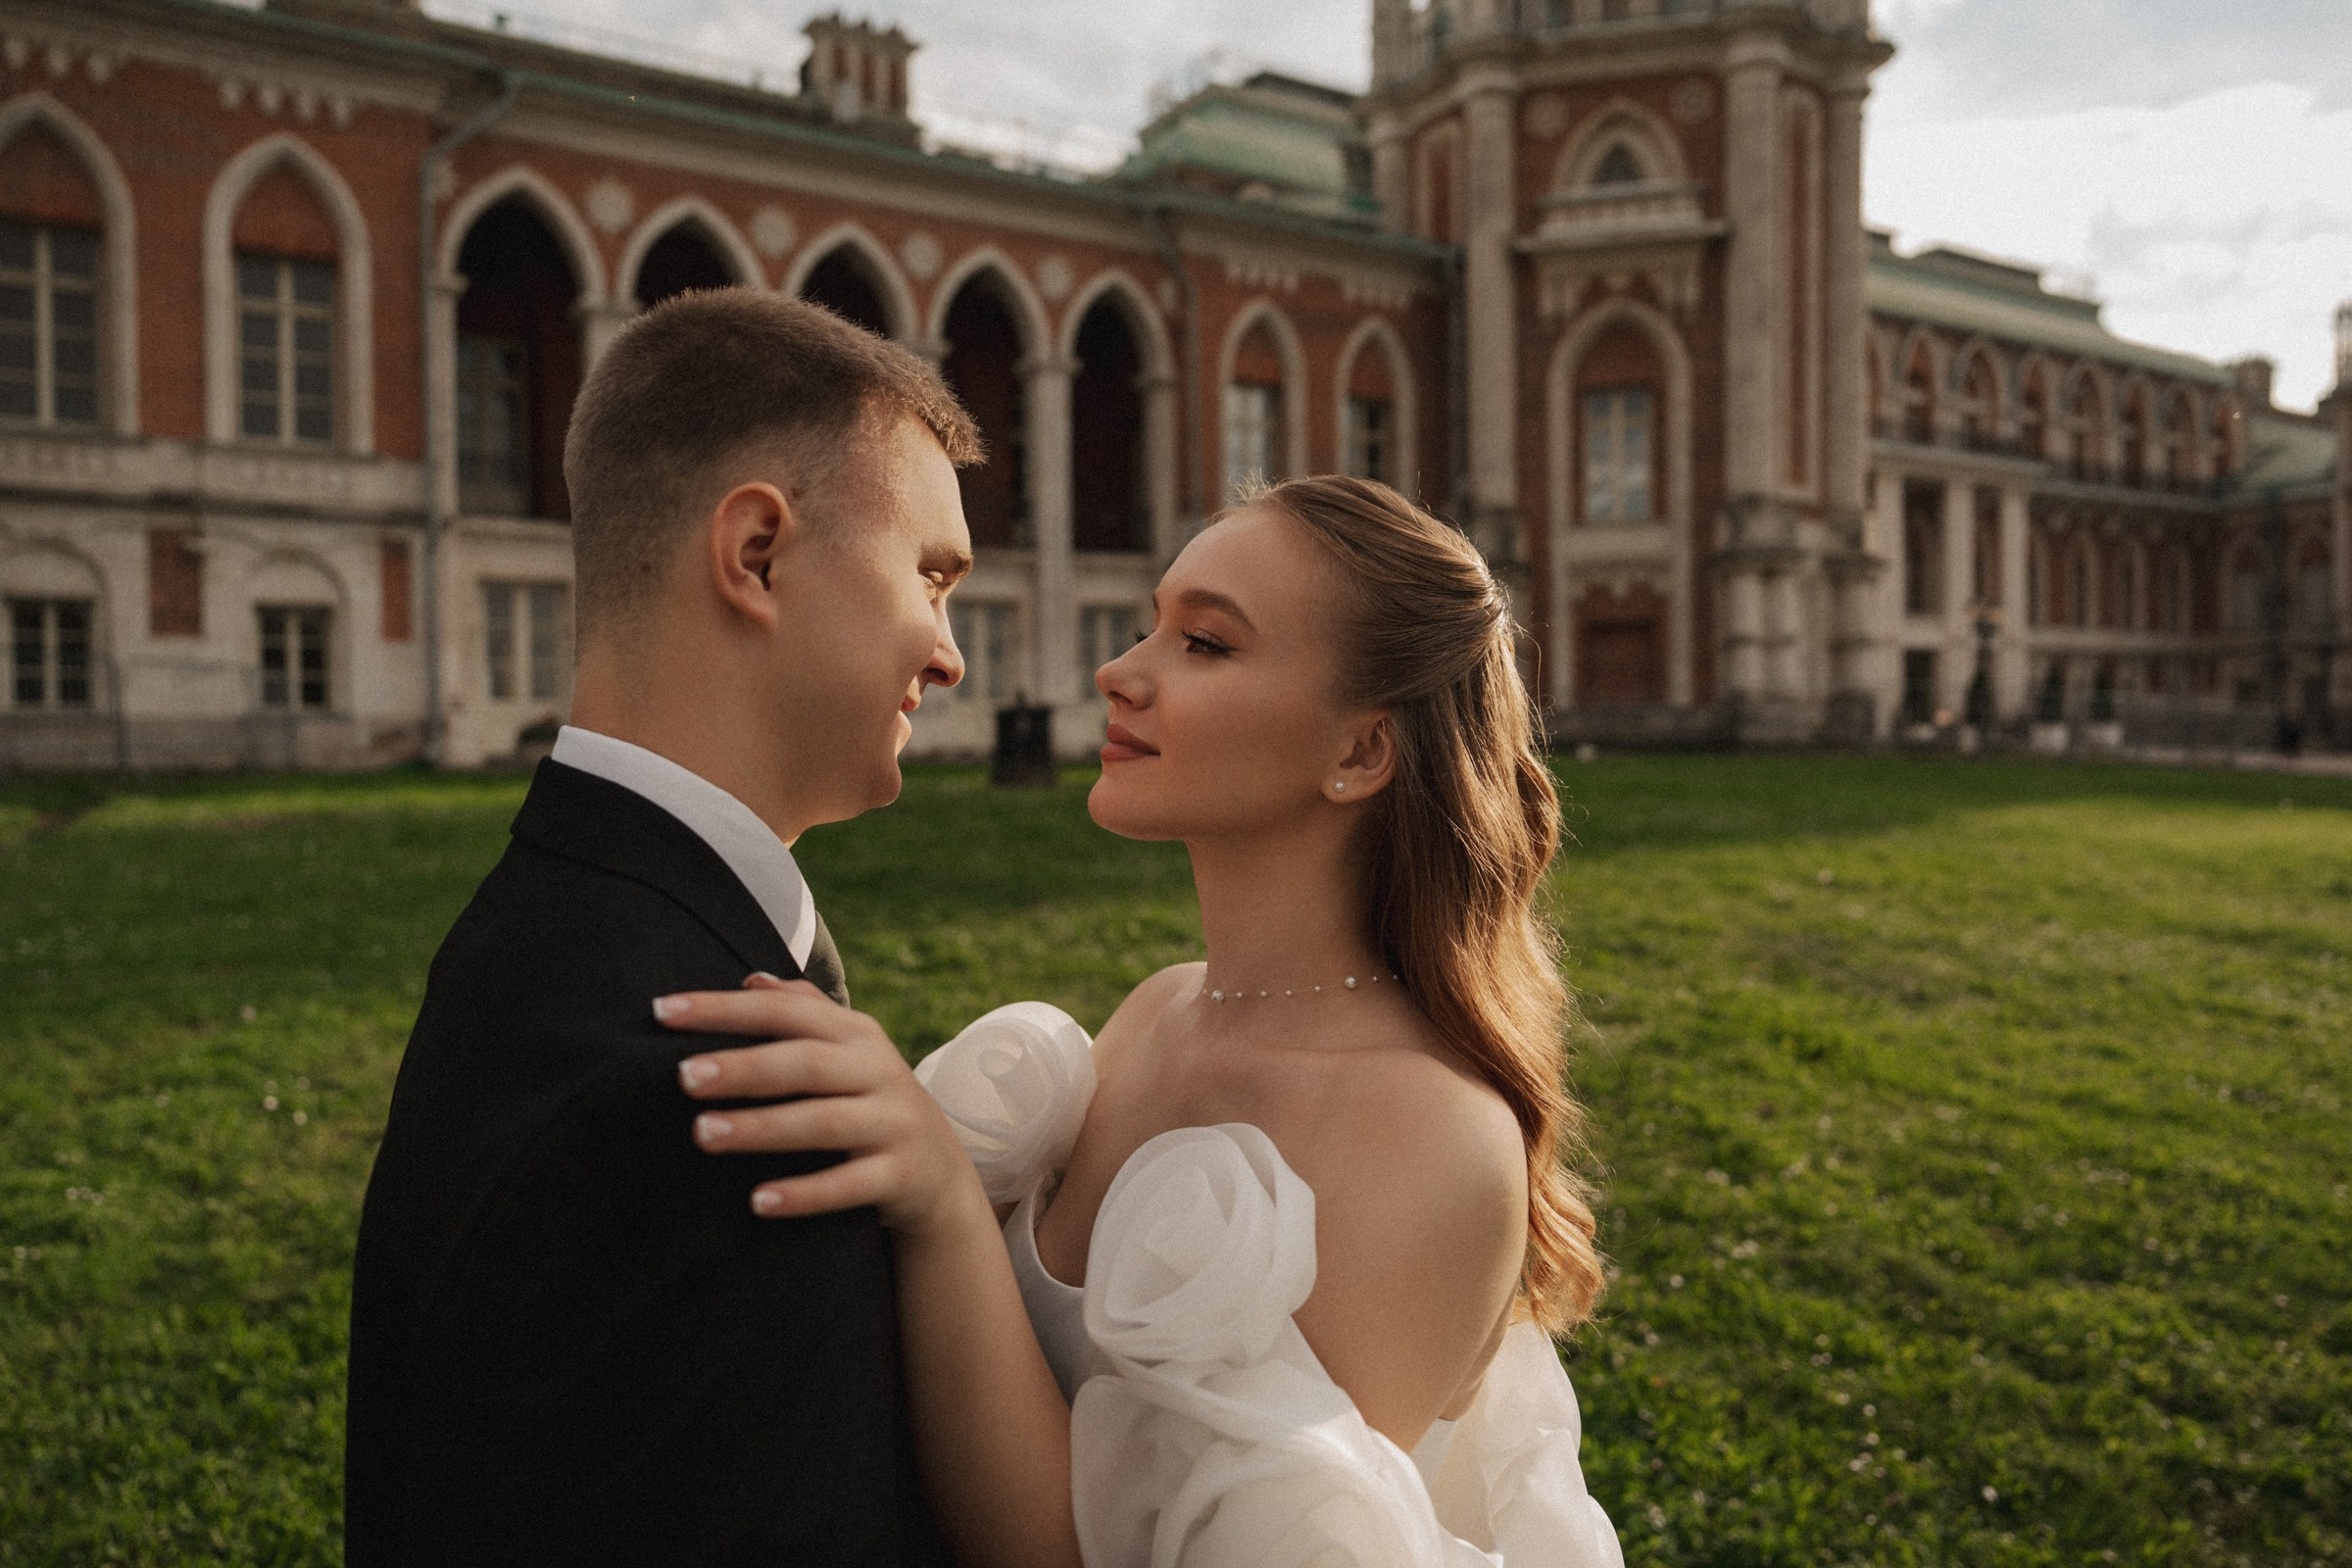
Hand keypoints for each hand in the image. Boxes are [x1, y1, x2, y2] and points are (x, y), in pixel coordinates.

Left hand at [658, 975, 981, 1236]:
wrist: (940, 1177)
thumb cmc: (871, 1104)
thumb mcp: (850, 1054)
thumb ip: (804, 1012)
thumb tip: (750, 979)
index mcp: (856, 1035)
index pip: (784, 1011)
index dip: (723, 1008)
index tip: (662, 1012)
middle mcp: (878, 1071)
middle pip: (804, 1063)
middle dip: (742, 1068)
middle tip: (683, 1077)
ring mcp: (892, 1124)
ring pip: (823, 1122)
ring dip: (761, 1128)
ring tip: (703, 1134)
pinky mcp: (899, 1175)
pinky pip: (849, 1185)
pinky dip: (805, 1193)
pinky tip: (758, 1201)